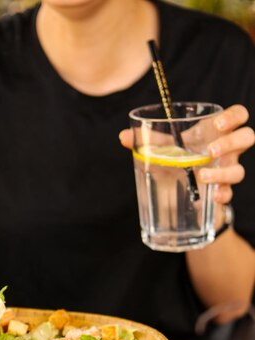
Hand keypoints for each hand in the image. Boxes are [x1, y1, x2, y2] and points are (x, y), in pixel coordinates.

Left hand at [119, 104, 254, 204]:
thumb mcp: (165, 151)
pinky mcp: (222, 193)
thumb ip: (149, 142)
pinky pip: (230, 194)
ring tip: (202, 176)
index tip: (217, 125)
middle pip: (247, 137)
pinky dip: (223, 195)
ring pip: (239, 169)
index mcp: (215, 134)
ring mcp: (227, 171)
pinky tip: (214, 197)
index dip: (233, 116)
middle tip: (209, 152)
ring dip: (223, 173)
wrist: (183, 194)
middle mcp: (227, 151)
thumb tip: (123, 137)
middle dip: (232, 143)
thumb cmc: (179, 163)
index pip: (238, 116)